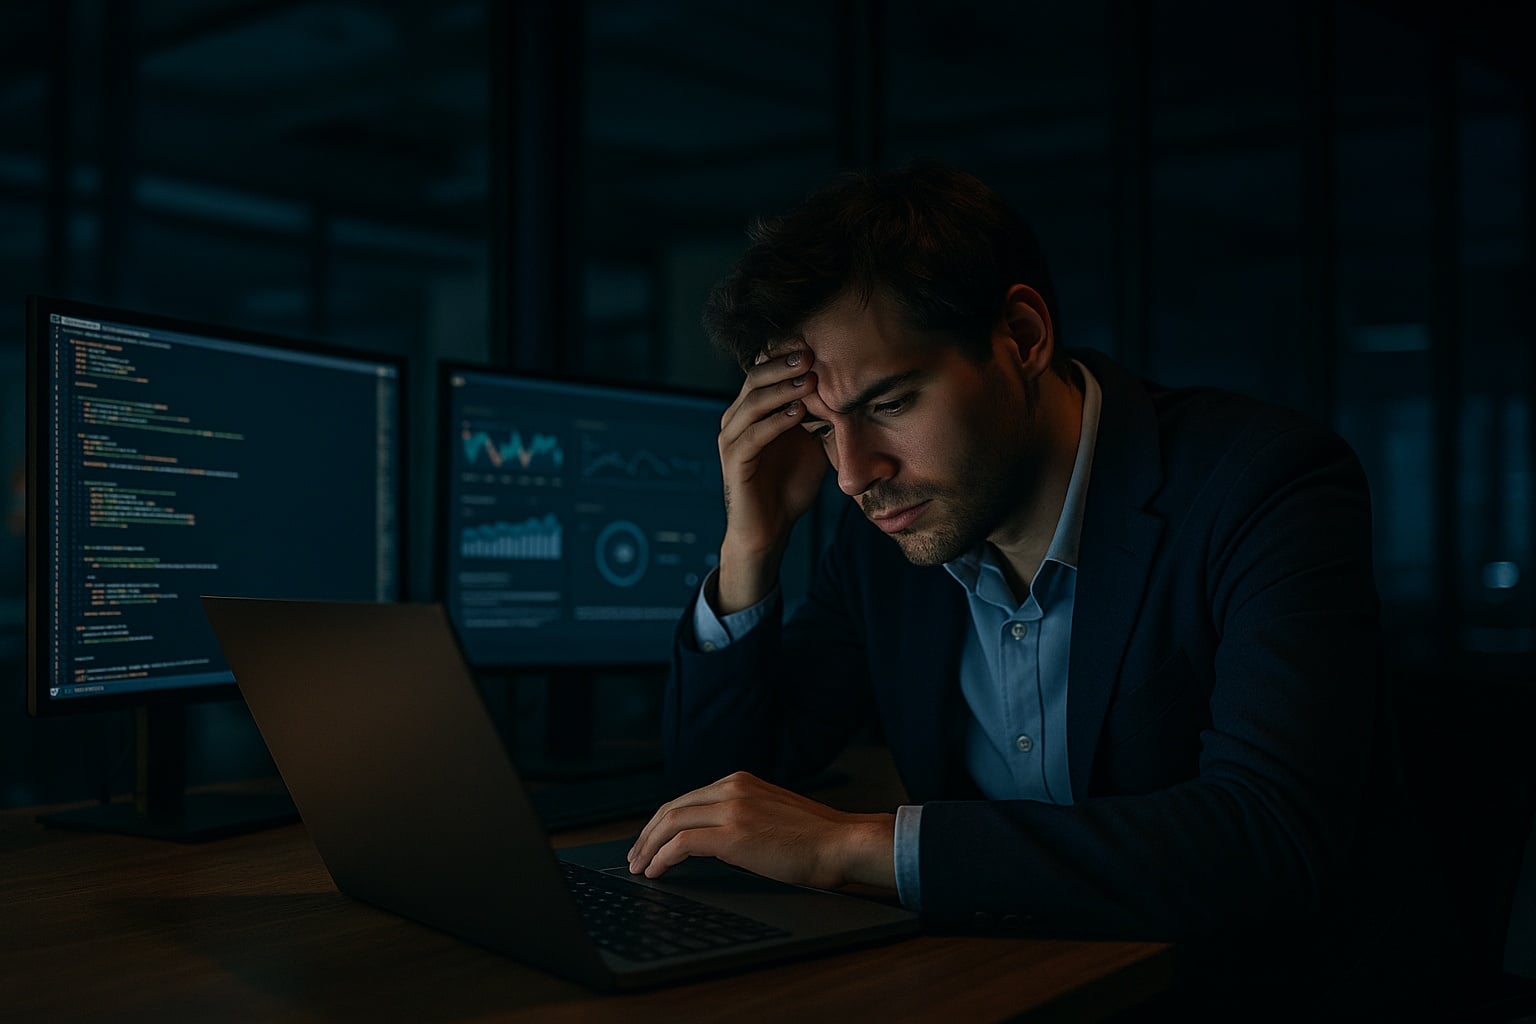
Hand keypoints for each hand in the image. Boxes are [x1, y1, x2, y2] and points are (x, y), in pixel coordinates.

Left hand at [627, 771, 895, 891]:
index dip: (661, 822)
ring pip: (671, 822)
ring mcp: (732, 809)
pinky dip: (662, 857)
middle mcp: (732, 788)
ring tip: (640, 867)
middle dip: (647, 834)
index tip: (650, 841)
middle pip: (671, 807)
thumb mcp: (771, 812)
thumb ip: (742, 814)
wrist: (841, 843)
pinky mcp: (733, 834)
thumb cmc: (815, 838)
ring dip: (649, 847)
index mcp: (740, 781)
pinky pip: (682, 844)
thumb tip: (714, 836)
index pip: (686, 799)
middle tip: (636, 857)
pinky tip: (657, 872)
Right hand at [715, 347, 827, 612]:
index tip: (817, 340)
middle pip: (755, 377)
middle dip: (783, 363)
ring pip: (752, 402)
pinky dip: (775, 421)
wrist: (769, 529)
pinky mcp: (734, 462)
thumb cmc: (790, 485)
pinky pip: (752, 435)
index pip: (764, 369)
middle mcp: (737, 418)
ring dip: (781, 388)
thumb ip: (822, 417)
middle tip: (811, 352)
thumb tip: (854, 390)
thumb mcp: (812, 443)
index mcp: (753, 409)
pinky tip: (798, 413)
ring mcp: (732, 439)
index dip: (785, 354)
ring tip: (808, 378)